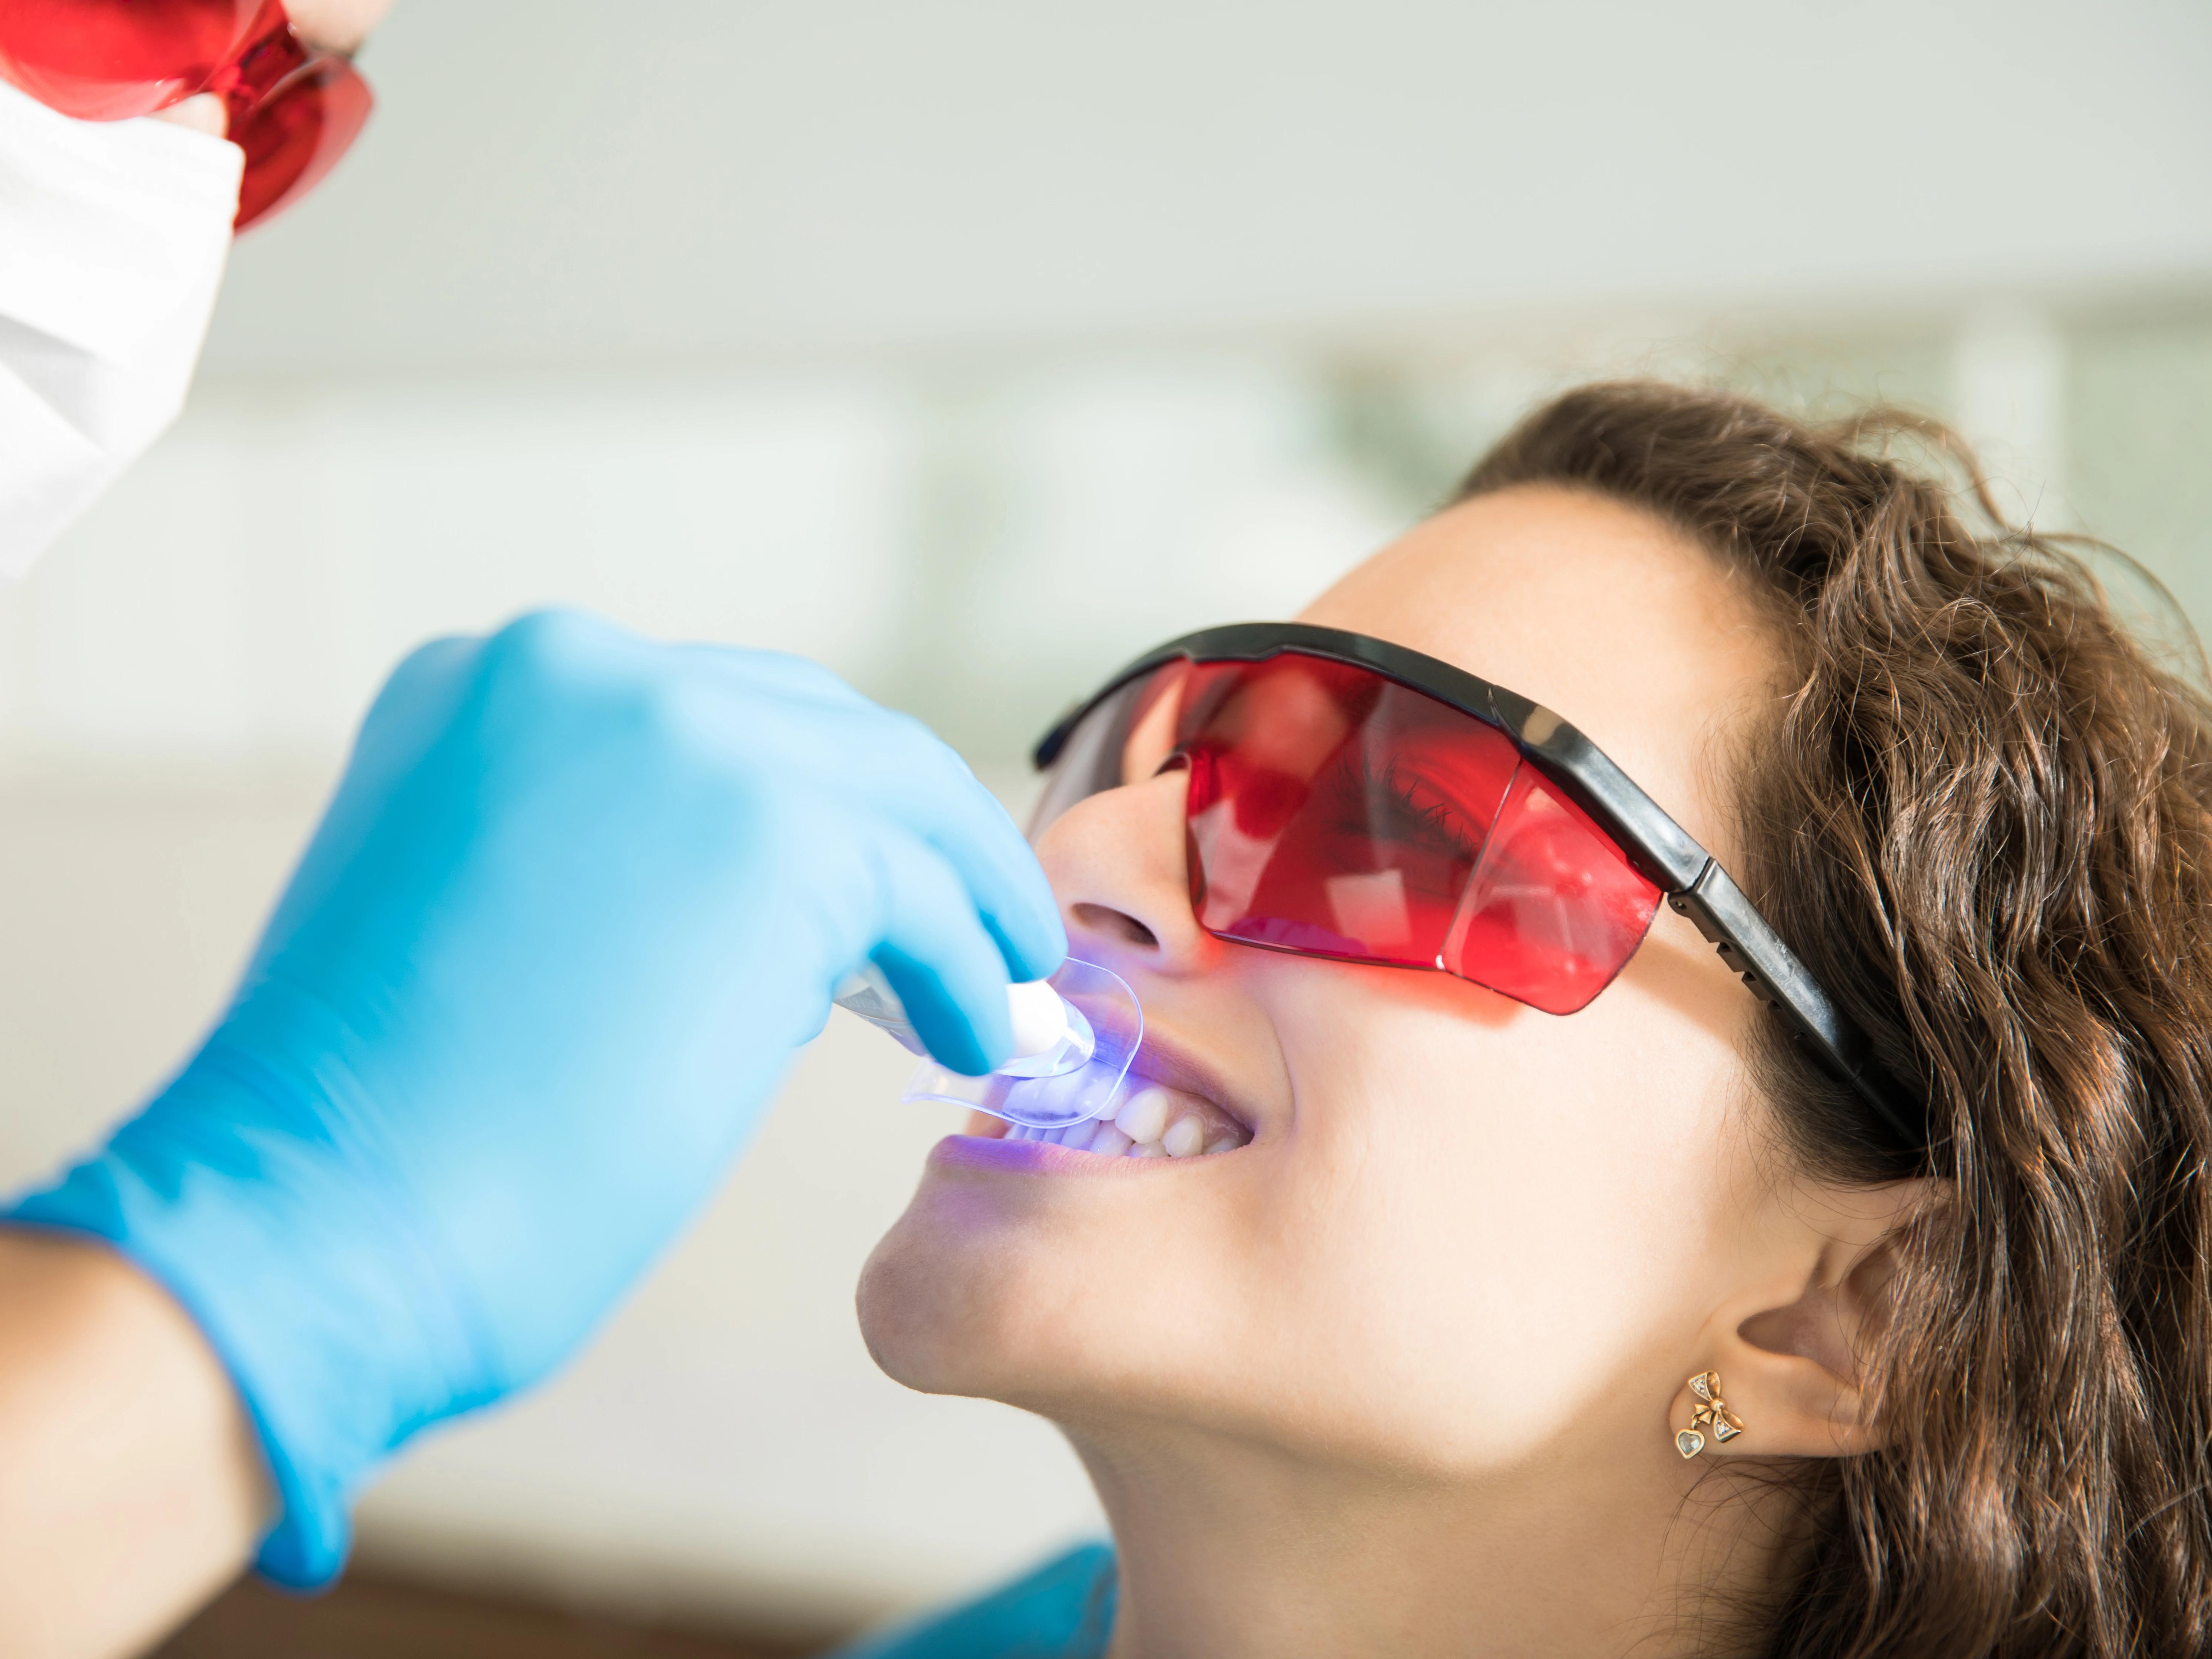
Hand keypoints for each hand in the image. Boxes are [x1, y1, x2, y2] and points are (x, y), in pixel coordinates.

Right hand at [4, 610, 1062, 1585]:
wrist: (317, 1218)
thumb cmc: (379, 1131)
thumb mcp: (477, 914)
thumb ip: (601, 862)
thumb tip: (753, 907)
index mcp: (481, 686)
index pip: (709, 719)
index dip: (808, 802)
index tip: (872, 882)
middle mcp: (576, 671)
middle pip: (817, 729)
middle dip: (902, 829)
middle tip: (967, 915)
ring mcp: (679, 735)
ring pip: (893, 795)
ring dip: (960, 892)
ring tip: (999, 979)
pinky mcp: (772, 834)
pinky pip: (922, 893)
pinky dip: (966, 964)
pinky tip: (972, 1032)